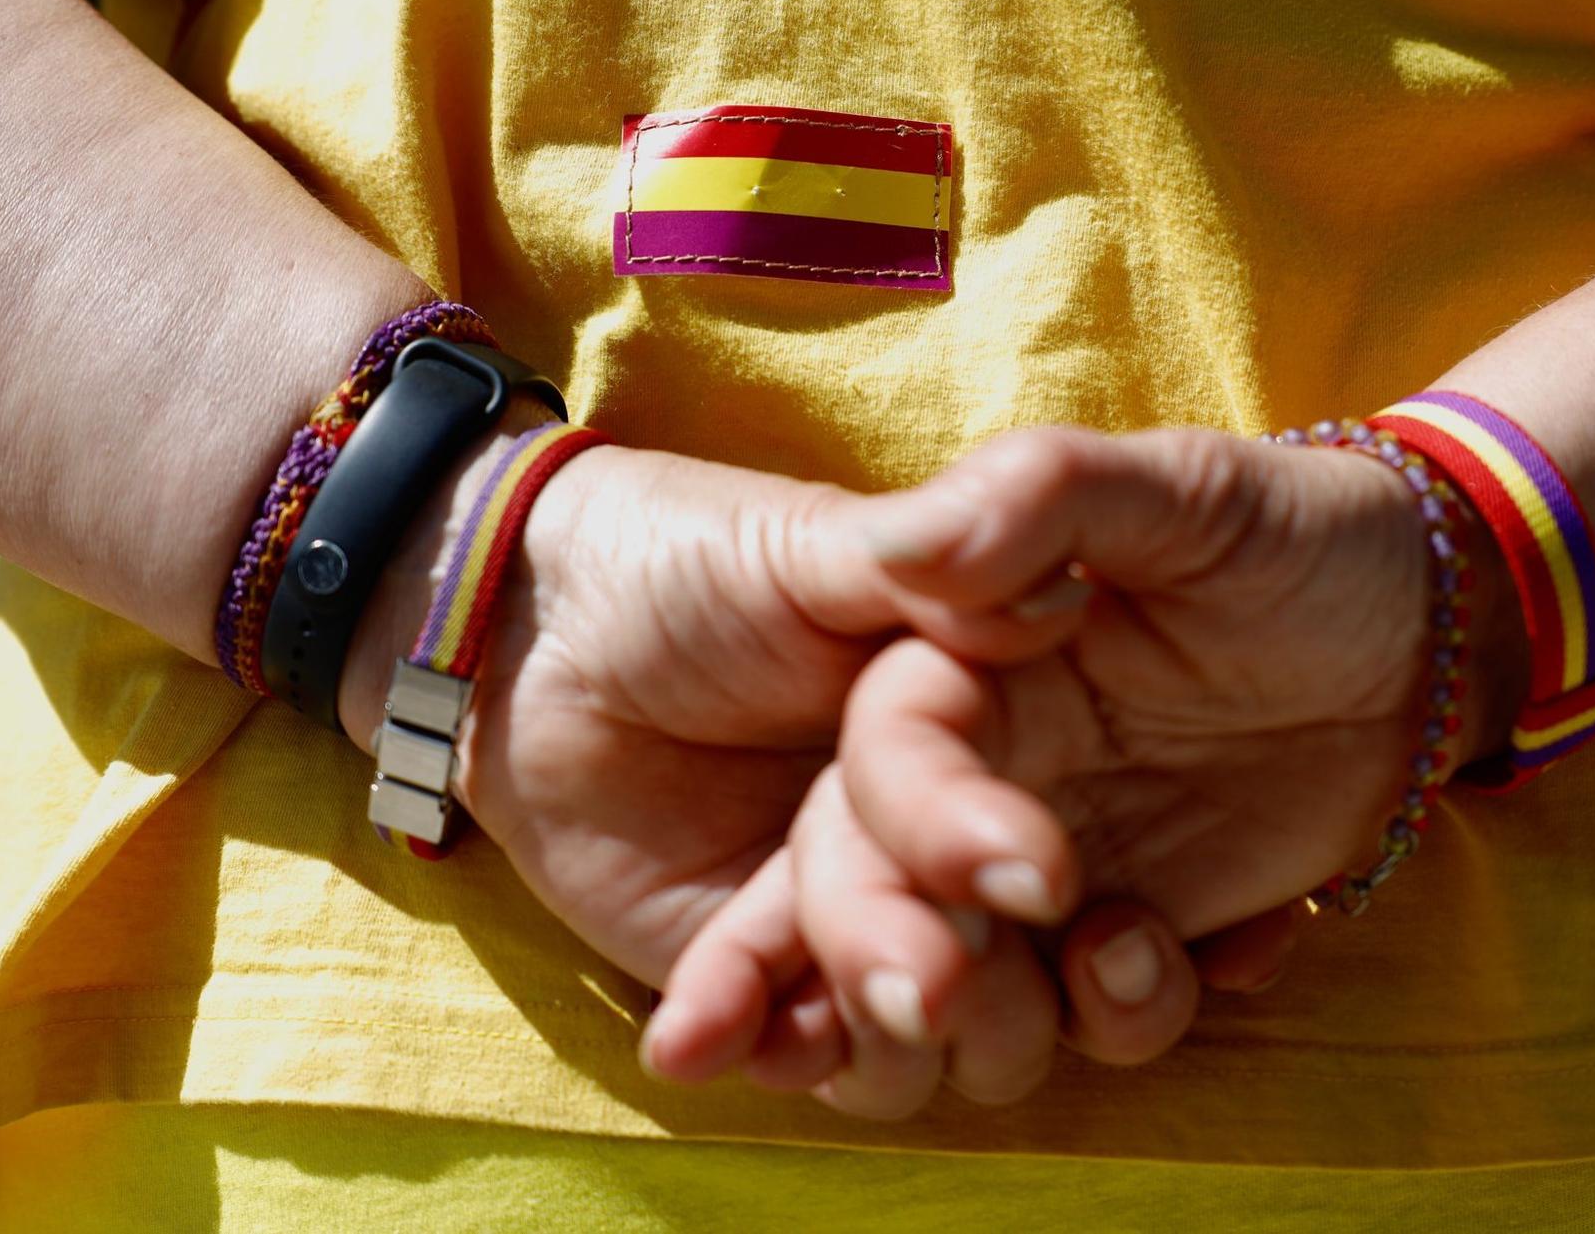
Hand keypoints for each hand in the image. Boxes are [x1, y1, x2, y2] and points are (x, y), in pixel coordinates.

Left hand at [337, 421, 1193, 1103]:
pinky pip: (786, 1046)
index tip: (1036, 878)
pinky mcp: (755, 972)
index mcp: (982, 733)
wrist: (534, 622)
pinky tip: (697, 1033)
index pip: (1031, 828)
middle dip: (980, 990)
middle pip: (1002, 957)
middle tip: (927, 985)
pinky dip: (750, 1047)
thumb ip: (921, 572)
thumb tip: (1060, 586)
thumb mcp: (811, 547)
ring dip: (883, 1042)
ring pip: (916, 1032)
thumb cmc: (689, 555)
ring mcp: (850, 913)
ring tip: (814, 1020)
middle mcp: (933, 841)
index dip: (1029, 860)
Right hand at [652, 425, 1520, 1112]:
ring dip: (993, 1027)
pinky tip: (1219, 958)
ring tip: (1129, 973)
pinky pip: (1077, 1020)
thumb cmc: (1298, 538)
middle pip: (858, 888)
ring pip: (945, 984)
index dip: (918, 823)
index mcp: (965, 666)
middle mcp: (980, 774)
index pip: (881, 753)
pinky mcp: (1120, 934)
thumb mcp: (1185, 490)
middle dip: (878, 963)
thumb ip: (1042, 492)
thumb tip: (902, 543)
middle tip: (942, 1011)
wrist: (1424, 634)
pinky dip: (1124, 1018)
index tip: (1031, 875)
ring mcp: (1041, 867)